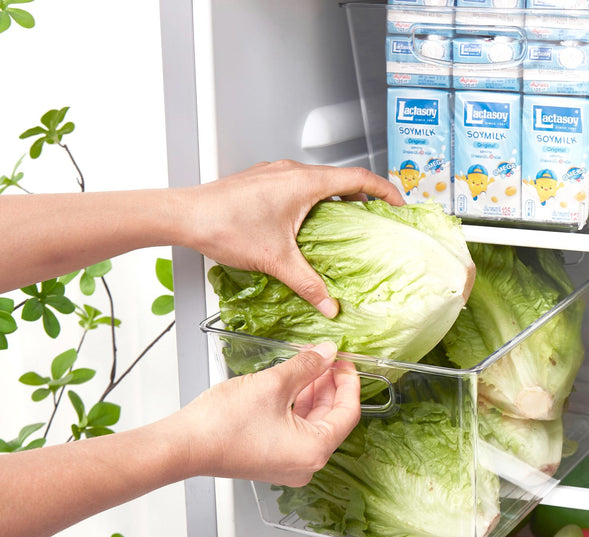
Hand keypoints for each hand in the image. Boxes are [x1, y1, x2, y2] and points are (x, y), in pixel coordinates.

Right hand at [176, 341, 360, 485]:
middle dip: (329, 385)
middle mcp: (307, 464)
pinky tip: (292, 384)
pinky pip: (296, 431)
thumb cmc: (222, 425)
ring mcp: (289, 465)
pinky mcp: (273, 459)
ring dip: (312, 393)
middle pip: (331, 418)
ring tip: (308, 365)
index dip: (349, 382)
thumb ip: (307, 366)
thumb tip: (327, 353)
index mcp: (315, 450)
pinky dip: (297, 407)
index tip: (345, 362)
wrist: (184, 445)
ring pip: (313, 423)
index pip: (348, 413)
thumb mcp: (274, 384)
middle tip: (326, 358)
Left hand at [183, 160, 403, 317]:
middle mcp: (292, 173)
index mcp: (304, 183)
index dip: (384, 189)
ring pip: (318, 181)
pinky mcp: (262, 182)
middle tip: (377, 215)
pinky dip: (315, 200)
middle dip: (364, 196)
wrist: (184, 215)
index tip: (398, 203)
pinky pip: (299, 186)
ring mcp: (275, 175)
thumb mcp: (276, 260)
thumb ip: (308, 284)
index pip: (358, 177)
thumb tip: (329, 305)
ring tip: (347, 221)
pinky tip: (309, 224)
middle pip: (341, 177)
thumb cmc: (224, 225)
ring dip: (337, 198)